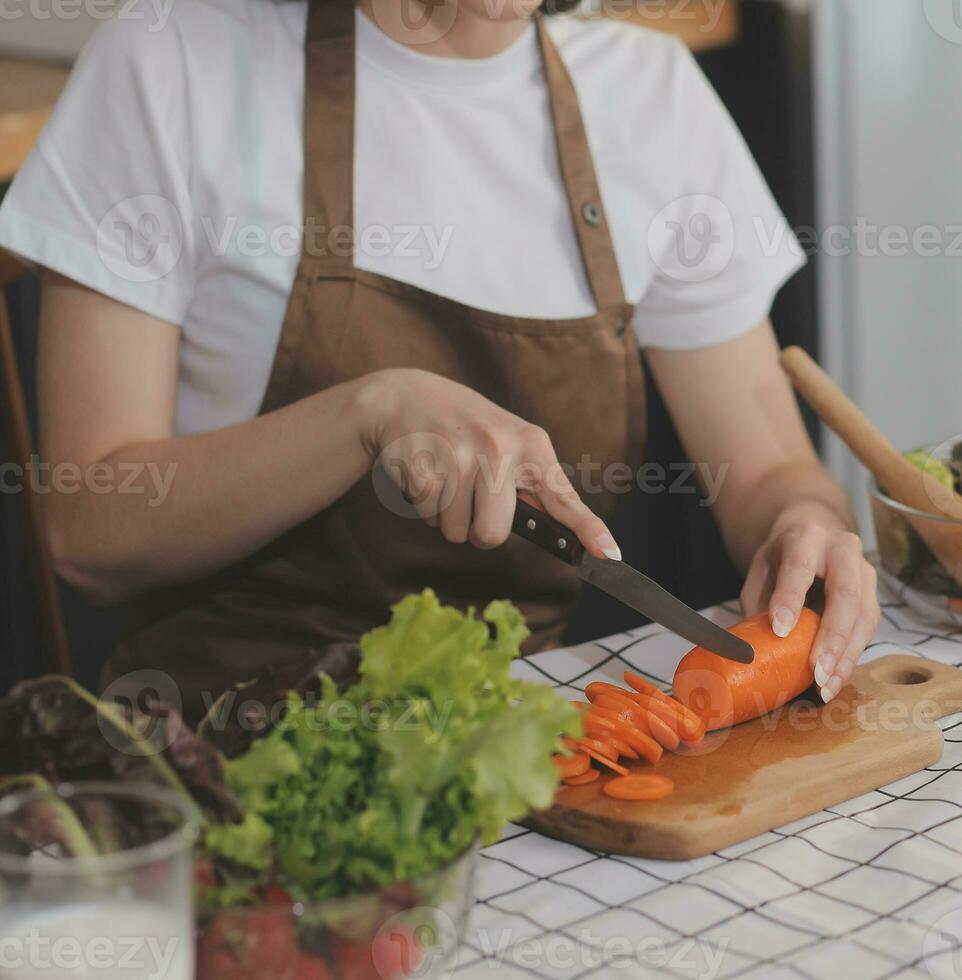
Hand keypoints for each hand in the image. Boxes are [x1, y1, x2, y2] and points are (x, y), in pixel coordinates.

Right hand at [357, 369, 620, 557]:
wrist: (405, 395)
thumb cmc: (466, 428)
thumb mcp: (507, 441)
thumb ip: (532, 485)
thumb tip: (564, 535)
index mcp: (531, 445)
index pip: (563, 497)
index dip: (588, 530)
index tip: (610, 555)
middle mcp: (499, 448)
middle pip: (493, 535)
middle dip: (477, 527)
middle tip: (469, 495)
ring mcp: (459, 455)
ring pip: (456, 532)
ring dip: (447, 516)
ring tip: (445, 476)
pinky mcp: (423, 464)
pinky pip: (428, 517)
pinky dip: (423, 506)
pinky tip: (425, 472)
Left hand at [740, 502, 879, 701]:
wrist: (814, 527)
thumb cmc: (781, 556)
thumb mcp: (761, 569)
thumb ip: (759, 603)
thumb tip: (751, 650)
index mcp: (805, 537)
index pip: (799, 568)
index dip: (790, 599)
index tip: (780, 631)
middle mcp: (841, 549)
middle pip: (844, 593)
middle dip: (832, 636)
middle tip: (817, 671)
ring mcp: (864, 570)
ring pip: (864, 614)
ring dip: (847, 654)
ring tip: (828, 685)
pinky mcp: (874, 592)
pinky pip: (869, 627)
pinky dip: (853, 655)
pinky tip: (837, 677)